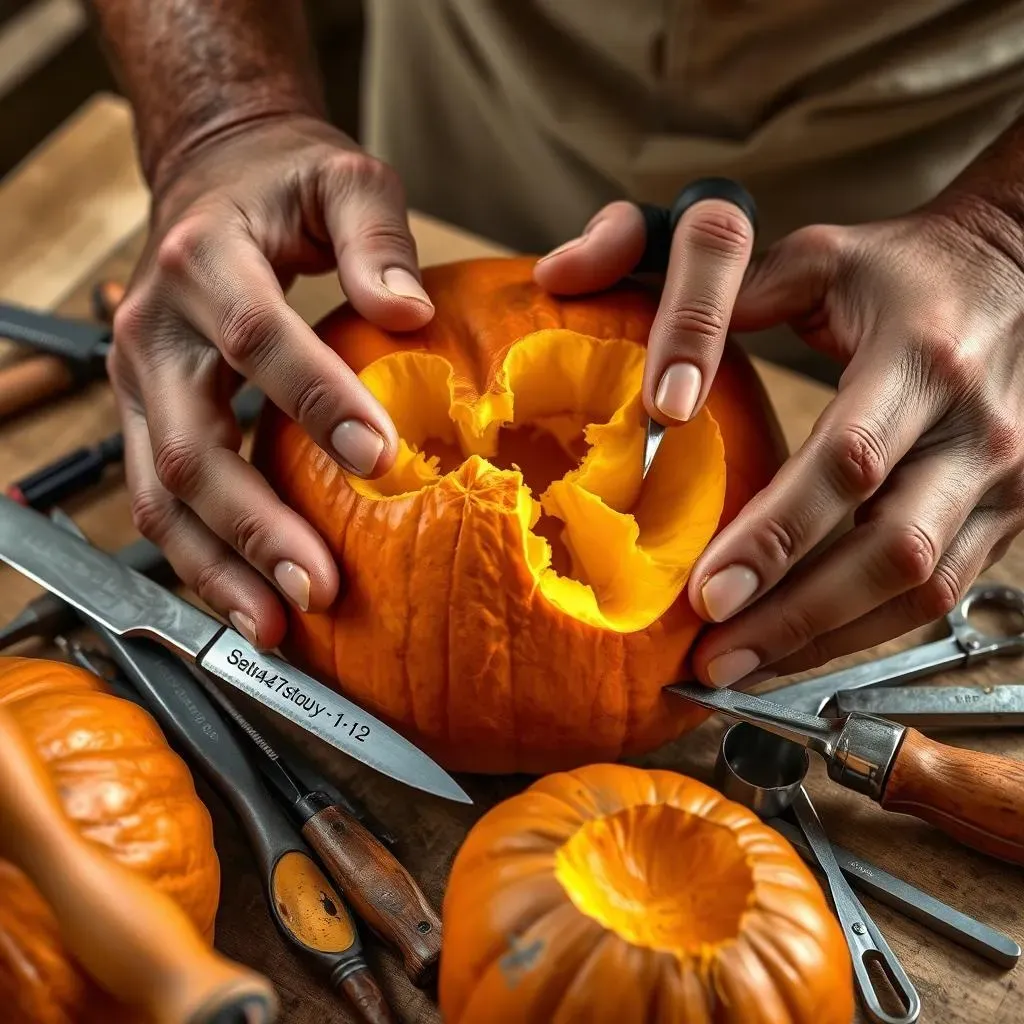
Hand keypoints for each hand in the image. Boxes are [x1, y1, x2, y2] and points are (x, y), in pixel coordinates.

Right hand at [109, 114, 432, 648]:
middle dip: (256, 526)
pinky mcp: (145, 413)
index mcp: (203, 261)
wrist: (209, 176)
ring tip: (278, 625)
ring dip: (220, 566)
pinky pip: (160, 499)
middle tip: (321, 587)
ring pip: (160, 493)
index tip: (380, 459)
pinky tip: (250, 601)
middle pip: (192, 446)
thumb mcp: (341, 179)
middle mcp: (153, 329)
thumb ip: (375, 236)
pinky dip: (203, 557)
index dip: (315, 402)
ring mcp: (137, 380)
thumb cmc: (282, 182)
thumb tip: (410, 314)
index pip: (256, 341)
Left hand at [534, 196, 1023, 686]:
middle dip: (796, 617)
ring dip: (826, 641)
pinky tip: (801, 649)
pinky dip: (865, 631)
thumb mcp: (818, 260)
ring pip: (921, 591)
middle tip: (713, 661)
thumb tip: (620, 334)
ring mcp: (1004, 479)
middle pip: (891, 551)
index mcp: (920, 358)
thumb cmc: (902, 269)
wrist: (1020, 275)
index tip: (705, 592)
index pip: (847, 464)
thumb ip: (727, 297)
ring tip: (741, 672)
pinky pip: (941, 595)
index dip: (776, 537)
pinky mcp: (1008, 512)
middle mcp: (976, 429)